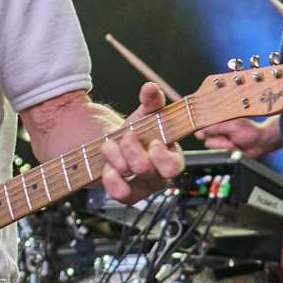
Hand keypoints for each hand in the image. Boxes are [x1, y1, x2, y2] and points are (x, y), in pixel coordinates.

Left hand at [101, 82, 183, 203]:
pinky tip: (108, 167)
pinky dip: (110, 177)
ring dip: (115, 156)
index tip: (151, 141)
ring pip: (129, 176)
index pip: (174, 165)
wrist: (117, 145)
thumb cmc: (139, 132)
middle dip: (131, 149)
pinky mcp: (127, 195)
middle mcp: (159, 176)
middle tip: (127, 136)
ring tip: (113, 146)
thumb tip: (150, 88)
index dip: (160, 155)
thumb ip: (151, 101)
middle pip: (146, 169)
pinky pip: (119, 193)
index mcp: (172, 157)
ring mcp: (143, 187)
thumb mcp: (146, 114)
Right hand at [195, 117, 276, 159]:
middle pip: (207, 141)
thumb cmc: (250, 131)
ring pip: (213, 149)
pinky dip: (229, 152)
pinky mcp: (225, 153)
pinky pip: (220, 155)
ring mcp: (221, 144)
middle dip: (220, 142)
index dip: (204, 133)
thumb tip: (199, 132)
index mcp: (218, 124)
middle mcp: (217, 134)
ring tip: (235, 144)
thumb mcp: (232, 126)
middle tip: (230, 138)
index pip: (203, 129)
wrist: (262, 143)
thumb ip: (215, 128)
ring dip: (225, 147)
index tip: (209, 135)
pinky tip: (236, 148)